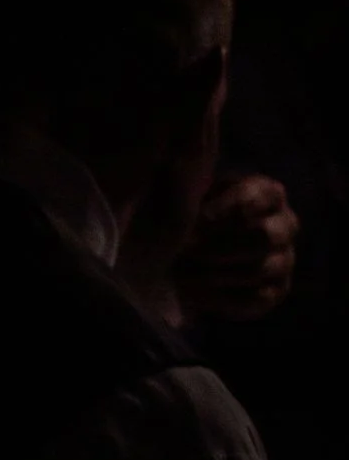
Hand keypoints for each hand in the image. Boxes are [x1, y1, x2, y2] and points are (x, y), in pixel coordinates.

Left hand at [176, 173, 297, 322]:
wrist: (181, 258)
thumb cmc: (184, 217)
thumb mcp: (181, 191)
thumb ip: (183, 175)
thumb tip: (175, 160)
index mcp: (266, 193)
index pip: (257, 196)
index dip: (227, 209)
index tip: (197, 219)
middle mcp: (285, 224)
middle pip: (264, 237)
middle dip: (217, 247)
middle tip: (183, 250)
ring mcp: (284, 259)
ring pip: (258, 270)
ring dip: (212, 273)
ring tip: (177, 272)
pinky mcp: (274, 292)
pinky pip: (254, 299)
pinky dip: (218, 298)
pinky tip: (188, 292)